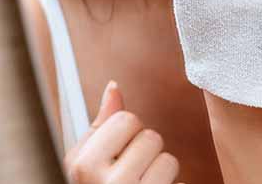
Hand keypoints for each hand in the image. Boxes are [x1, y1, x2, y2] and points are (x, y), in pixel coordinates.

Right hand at [63, 82, 184, 183]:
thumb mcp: (86, 164)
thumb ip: (102, 126)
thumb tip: (114, 88)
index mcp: (81, 164)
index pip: (127, 119)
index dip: (127, 134)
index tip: (118, 153)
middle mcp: (104, 182)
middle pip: (151, 137)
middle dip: (146, 153)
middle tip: (130, 175)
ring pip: (169, 160)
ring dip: (161, 174)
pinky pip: (180, 183)